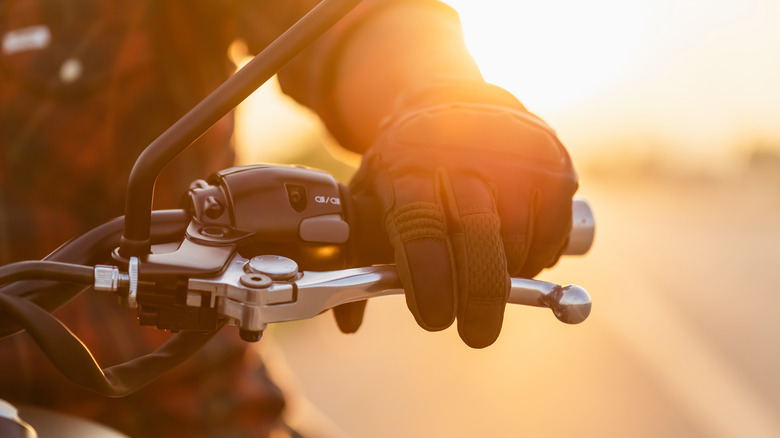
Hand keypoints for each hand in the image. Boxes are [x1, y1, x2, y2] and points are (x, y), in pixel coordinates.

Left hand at [337, 83, 577, 347]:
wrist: (452, 98)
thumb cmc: (405, 163)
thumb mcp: (369, 195)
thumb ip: (357, 255)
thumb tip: (348, 322)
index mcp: (409, 166)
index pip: (422, 230)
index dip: (430, 281)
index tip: (435, 319)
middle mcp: (464, 156)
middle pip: (478, 236)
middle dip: (479, 296)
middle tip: (476, 333)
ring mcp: (513, 155)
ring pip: (519, 240)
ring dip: (506, 276)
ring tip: (487, 277)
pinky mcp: (552, 161)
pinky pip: (553, 232)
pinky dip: (537, 257)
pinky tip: (514, 252)